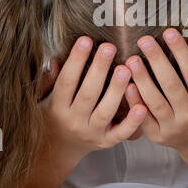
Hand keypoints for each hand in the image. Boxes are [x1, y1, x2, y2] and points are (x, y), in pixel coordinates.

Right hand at [41, 36, 146, 165]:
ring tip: (126, 69)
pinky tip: (142, 106)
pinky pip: (121, 133)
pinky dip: (132, 121)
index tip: (86, 40)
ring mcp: (91, 133)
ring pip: (105, 112)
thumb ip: (50, 80)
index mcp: (58, 107)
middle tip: (109, 48)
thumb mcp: (45, 98)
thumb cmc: (56, 115)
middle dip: (99, 70)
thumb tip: (54, 58)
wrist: (59, 147)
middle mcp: (74, 121)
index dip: (76, 60)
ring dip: (116, 90)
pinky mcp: (106, 142)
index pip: (66, 81)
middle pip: (88, 94)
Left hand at [124, 28, 187, 162]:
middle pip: (171, 84)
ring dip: (142, 79)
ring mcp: (173, 126)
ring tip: (132, 60)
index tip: (169, 32)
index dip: (181, 51)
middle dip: (157, 60)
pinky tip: (127, 86)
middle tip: (144, 41)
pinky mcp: (158, 136)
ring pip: (155, 101)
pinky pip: (144, 118)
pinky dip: (135, 102)